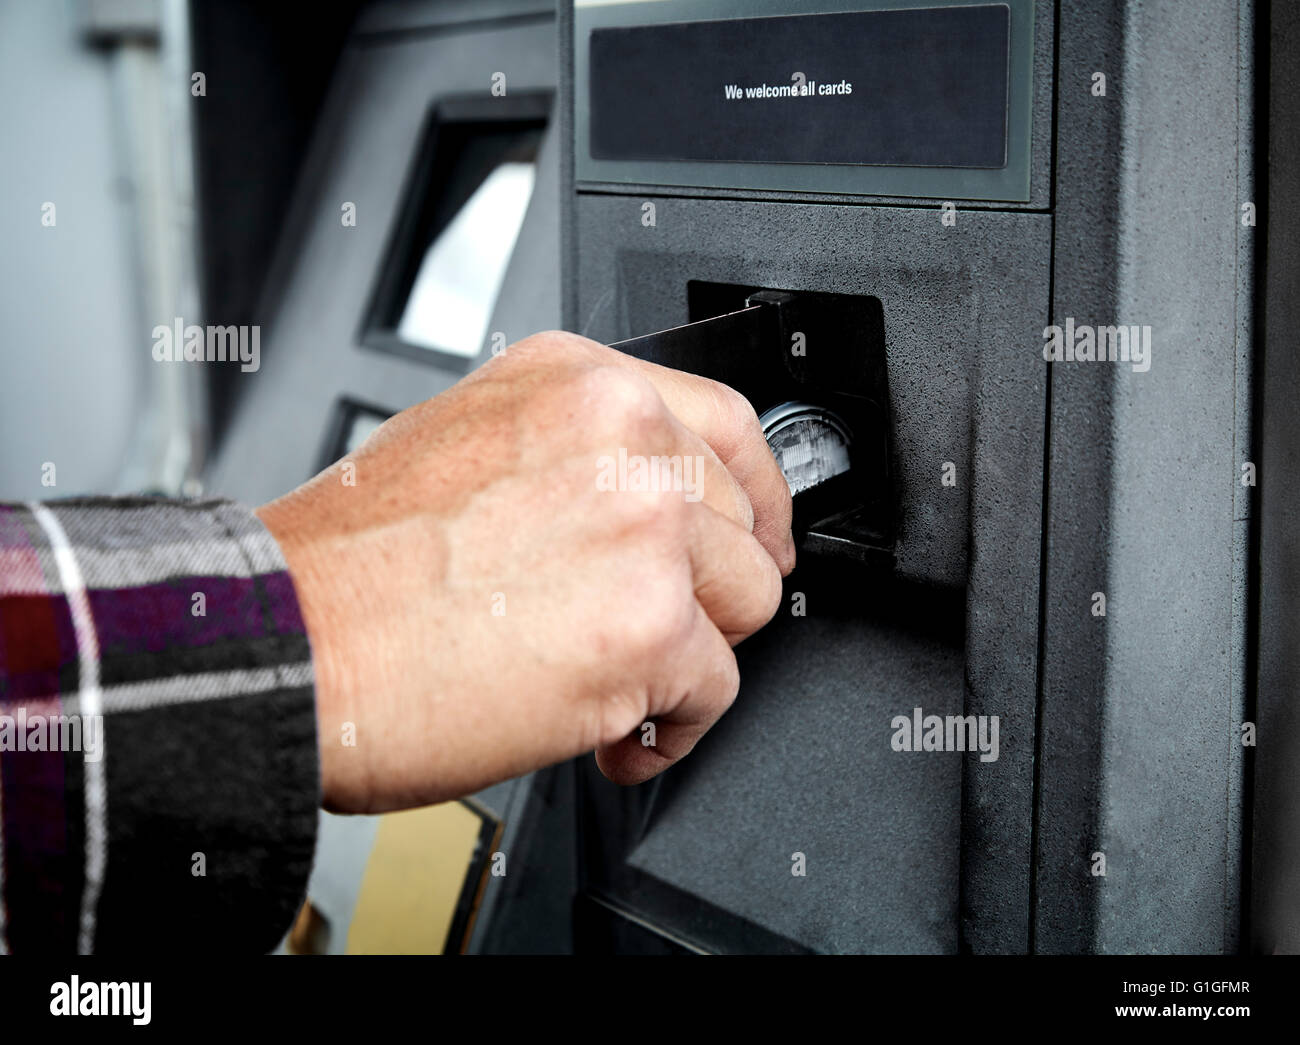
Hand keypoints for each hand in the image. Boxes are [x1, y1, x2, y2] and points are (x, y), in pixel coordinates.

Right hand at [256, 330, 793, 812]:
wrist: (284, 646)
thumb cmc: (347, 566)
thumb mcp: (464, 447)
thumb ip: (570, 458)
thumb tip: (643, 507)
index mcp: (575, 385)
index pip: (726, 427)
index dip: (752, 497)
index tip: (754, 537)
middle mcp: (619, 439)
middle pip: (741, 527)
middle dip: (702, 594)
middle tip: (646, 630)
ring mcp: (642, 528)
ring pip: (744, 606)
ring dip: (688, 659)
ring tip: (617, 684)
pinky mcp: (648, 626)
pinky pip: (715, 691)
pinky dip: (670, 729)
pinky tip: (607, 733)